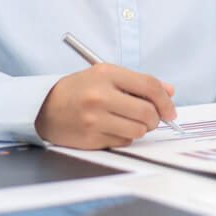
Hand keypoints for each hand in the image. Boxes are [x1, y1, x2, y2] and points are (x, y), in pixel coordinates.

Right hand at [34, 63, 176, 148]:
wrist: (44, 107)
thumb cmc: (80, 89)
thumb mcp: (106, 75)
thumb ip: (139, 82)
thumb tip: (169, 92)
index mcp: (106, 74)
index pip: (149, 86)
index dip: (165, 100)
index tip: (170, 110)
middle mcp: (100, 95)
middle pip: (147, 112)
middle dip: (156, 118)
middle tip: (152, 118)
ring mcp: (94, 119)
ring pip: (138, 130)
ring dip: (140, 129)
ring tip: (129, 121)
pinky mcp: (90, 138)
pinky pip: (123, 141)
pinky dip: (125, 136)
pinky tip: (113, 128)